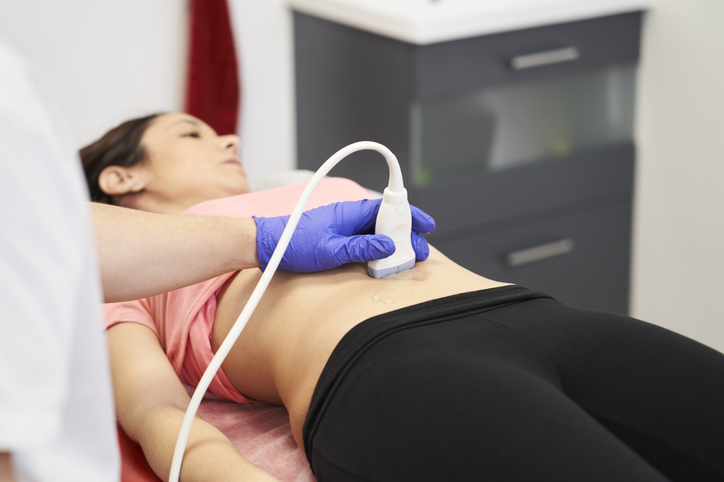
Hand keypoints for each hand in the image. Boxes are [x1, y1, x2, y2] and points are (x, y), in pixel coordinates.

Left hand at [254, 198, 435, 271]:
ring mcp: (344, 226)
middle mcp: (349, 215)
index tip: (427, 226)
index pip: (388, 209)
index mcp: (350, 212)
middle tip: (420, 251)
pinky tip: (384, 258)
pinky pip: (365, 238)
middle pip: (386, 221)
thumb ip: (361, 248)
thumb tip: (389, 245)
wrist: (267, 244)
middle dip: (406, 235)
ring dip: (392, 243)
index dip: (410, 217)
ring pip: (376, 231)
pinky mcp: (338, 236)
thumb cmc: (294, 245)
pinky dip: (378, 246)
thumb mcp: (331, 251)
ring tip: (405, 258)